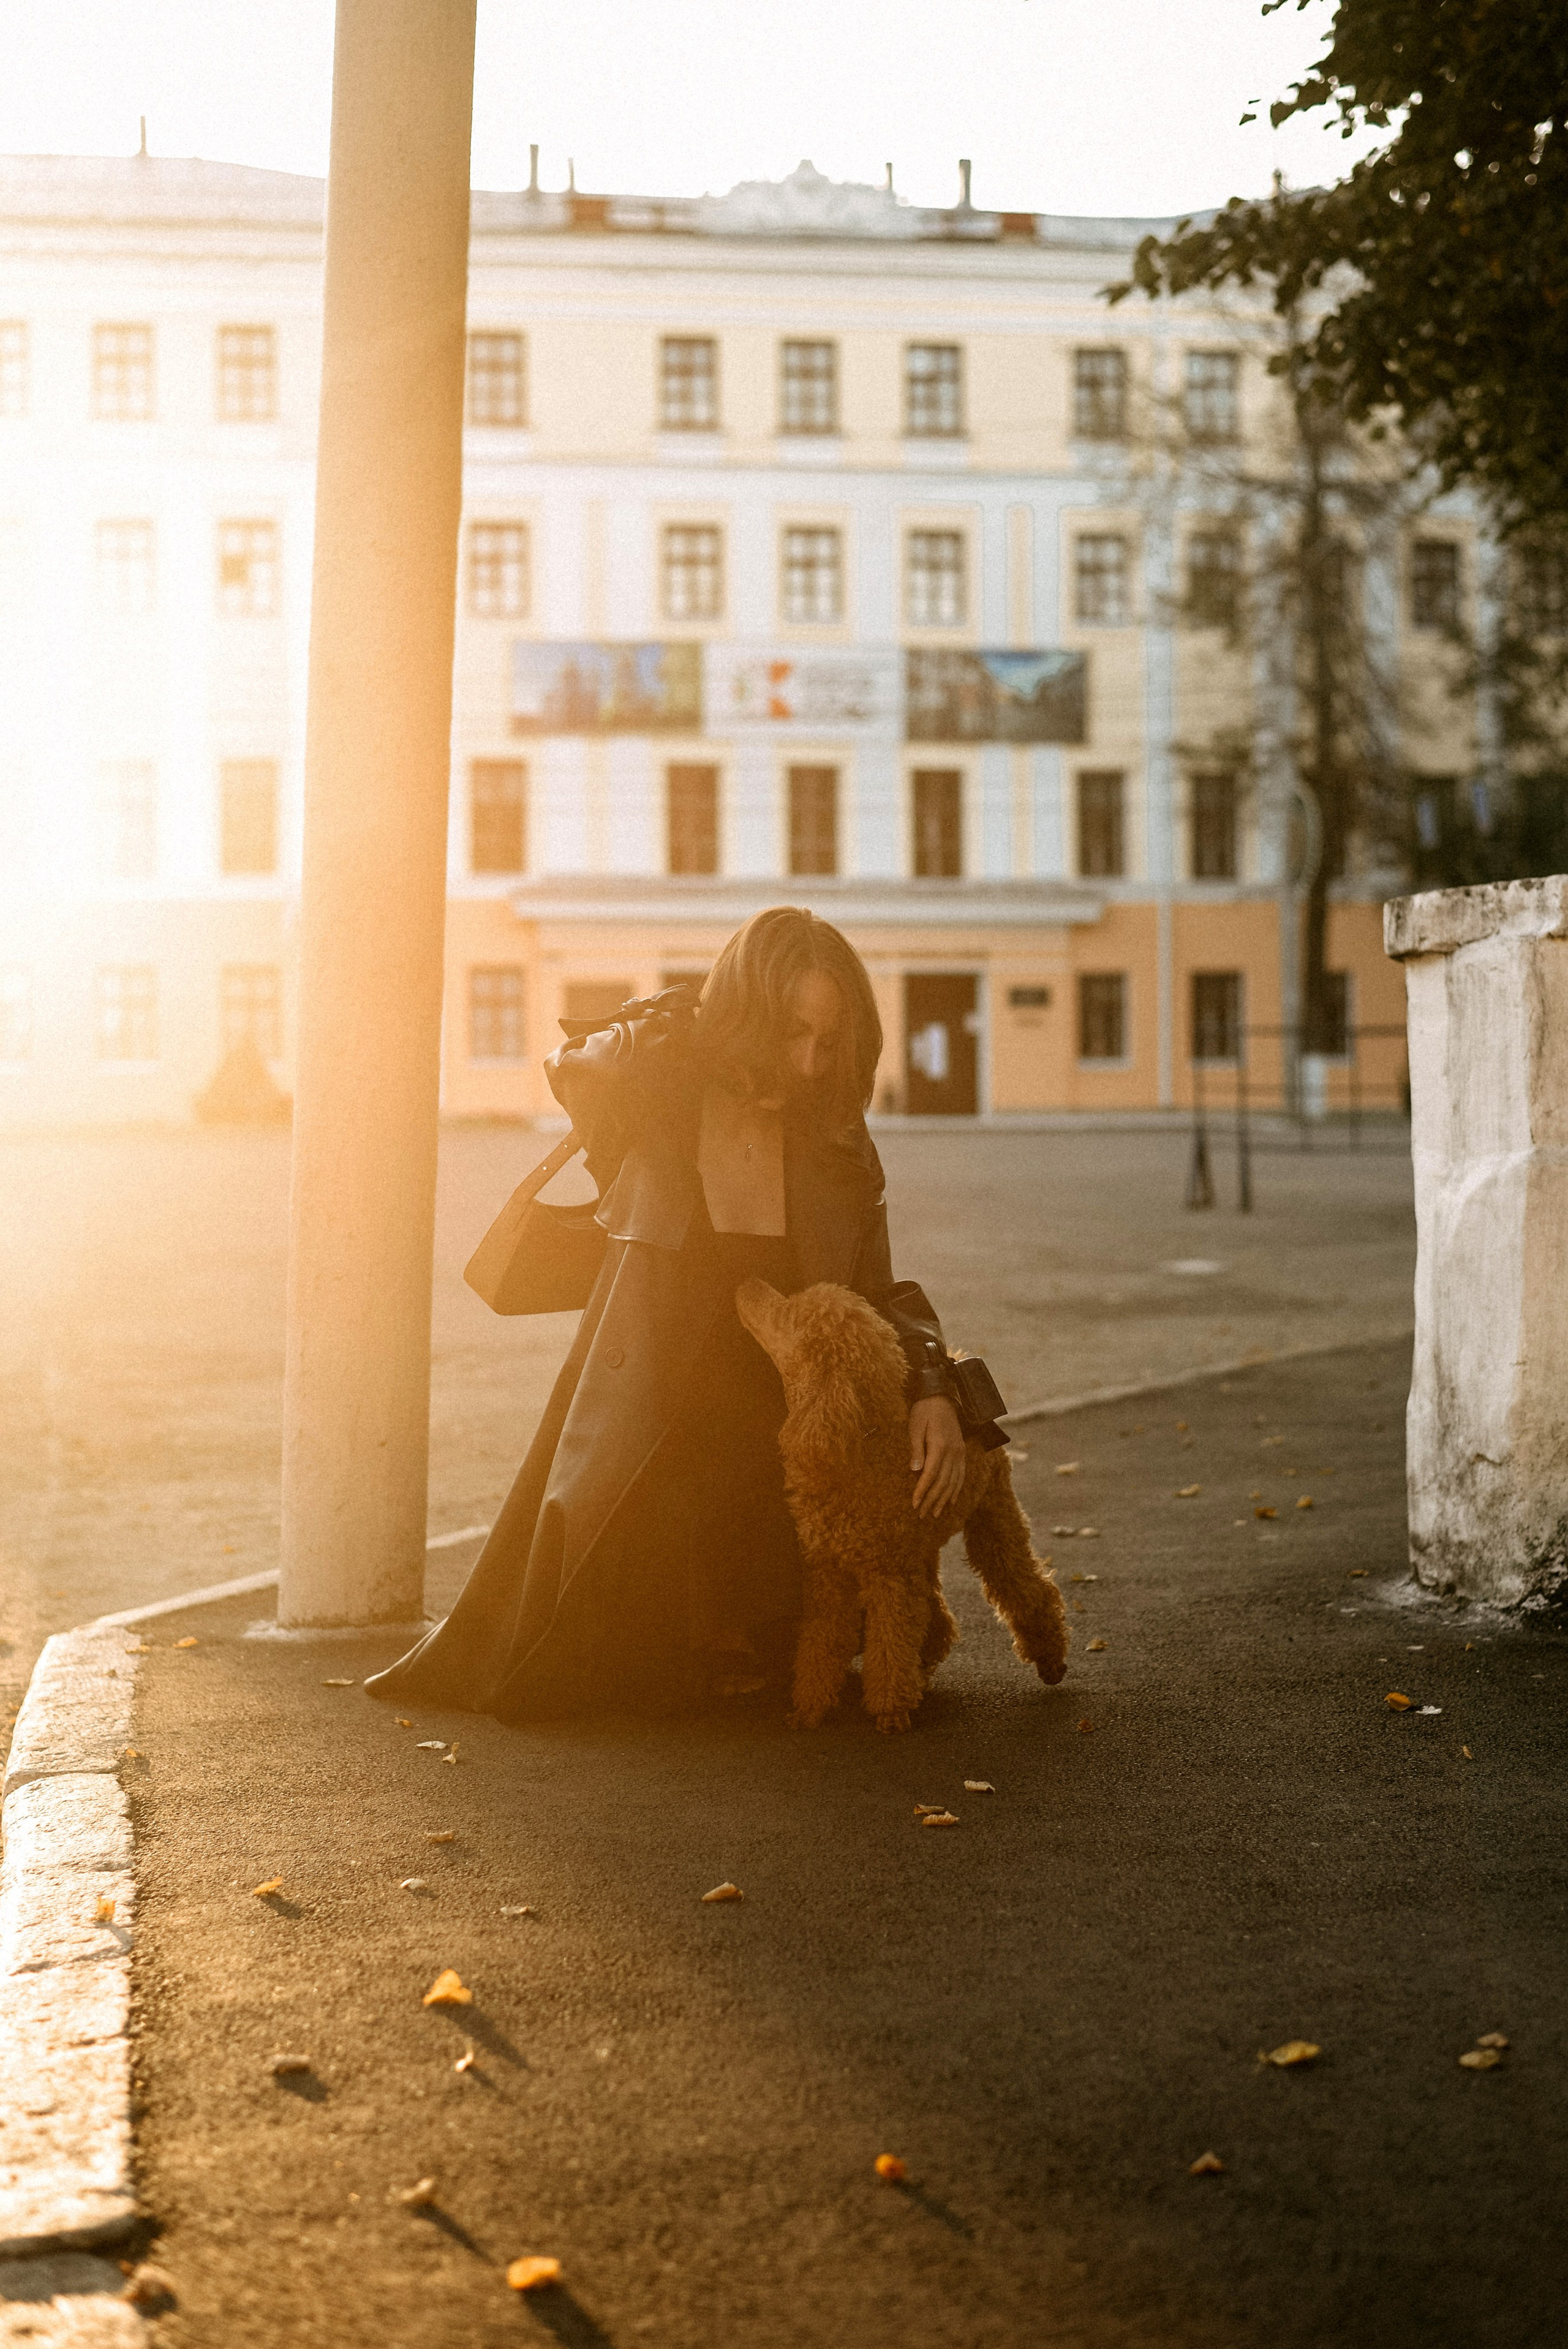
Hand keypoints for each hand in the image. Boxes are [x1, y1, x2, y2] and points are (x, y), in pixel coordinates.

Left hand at [909, 1396, 966, 1520]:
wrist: (941, 1397)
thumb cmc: (923, 1411)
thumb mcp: (915, 1427)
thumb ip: (916, 1449)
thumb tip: (914, 1471)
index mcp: (940, 1445)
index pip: (930, 1474)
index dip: (922, 1490)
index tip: (914, 1504)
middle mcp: (953, 1451)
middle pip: (943, 1482)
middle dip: (932, 1500)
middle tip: (922, 1515)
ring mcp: (960, 1452)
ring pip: (953, 1481)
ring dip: (944, 1499)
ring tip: (936, 1514)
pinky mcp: (962, 1451)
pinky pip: (961, 1475)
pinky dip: (956, 1489)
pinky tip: (951, 1501)